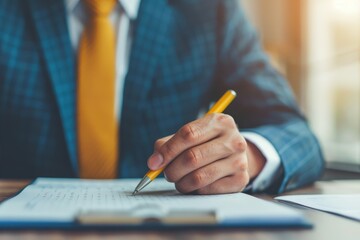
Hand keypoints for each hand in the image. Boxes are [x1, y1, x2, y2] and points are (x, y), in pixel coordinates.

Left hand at [147, 113, 265, 194]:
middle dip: (172, 170)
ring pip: (199, 176)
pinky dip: (196, 190)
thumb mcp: (190, 136)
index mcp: (219, 121)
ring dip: (181, 183)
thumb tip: (154, 163)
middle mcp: (233, 139)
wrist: (234, 156)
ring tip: (178, 181)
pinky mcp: (241, 180)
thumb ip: (168, 144)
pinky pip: (208, 190)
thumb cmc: (205, 144)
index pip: (188, 134)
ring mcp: (240, 160)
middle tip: (167, 175)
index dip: (168, 150)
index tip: (153, 163)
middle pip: (192, 157)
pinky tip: (195, 185)